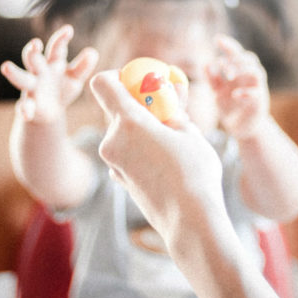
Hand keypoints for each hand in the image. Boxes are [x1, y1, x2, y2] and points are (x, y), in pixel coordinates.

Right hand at [0, 25, 98, 122]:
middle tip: (34, 43)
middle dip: (33, 52)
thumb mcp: (75, 78)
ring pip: (21, 78)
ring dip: (15, 73)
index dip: (61, 39)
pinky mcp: (29, 105)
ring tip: (5, 66)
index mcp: (53, 63)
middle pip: (33, 59)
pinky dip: (24, 109)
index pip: (56, 48)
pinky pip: (24, 106)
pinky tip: (26, 113)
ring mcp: (32, 88)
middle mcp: (39, 72)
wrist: (50, 113)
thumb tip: (93, 52)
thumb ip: (83, 66)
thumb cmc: (62, 89)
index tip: (69, 30)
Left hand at [90, 70, 223, 238]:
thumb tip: (170, 93)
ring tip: (173, 139)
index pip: (103, 84)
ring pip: (122, 132)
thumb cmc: (194, 173)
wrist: (189, 221)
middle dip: (139, 105)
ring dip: (142, 128)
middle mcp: (112, 141)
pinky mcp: (119, 179)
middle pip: (115, 109)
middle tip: (166, 109)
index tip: (140, 82)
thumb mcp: (190, 132)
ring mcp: (113, 163)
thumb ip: (174, 110)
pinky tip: (166, 160)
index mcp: (129, 122)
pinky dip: (141, 149)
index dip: (118, 76)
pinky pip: (126, 152)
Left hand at [207, 34, 269, 139]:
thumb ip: (212, 79)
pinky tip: (234, 95)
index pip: (238, 53)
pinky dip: (245, 92)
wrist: (242, 128)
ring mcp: (257, 89)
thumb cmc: (231, 107)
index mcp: (240, 72)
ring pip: (257, 72)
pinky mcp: (259, 103)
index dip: (229, 45)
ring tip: (228, 76)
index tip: (217, 39)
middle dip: (235, 59)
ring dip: (242, 70)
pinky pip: (256, 93)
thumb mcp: (217, 92)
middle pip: (250, 59)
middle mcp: (250, 78)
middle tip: (221, 64)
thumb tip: (206, 64)